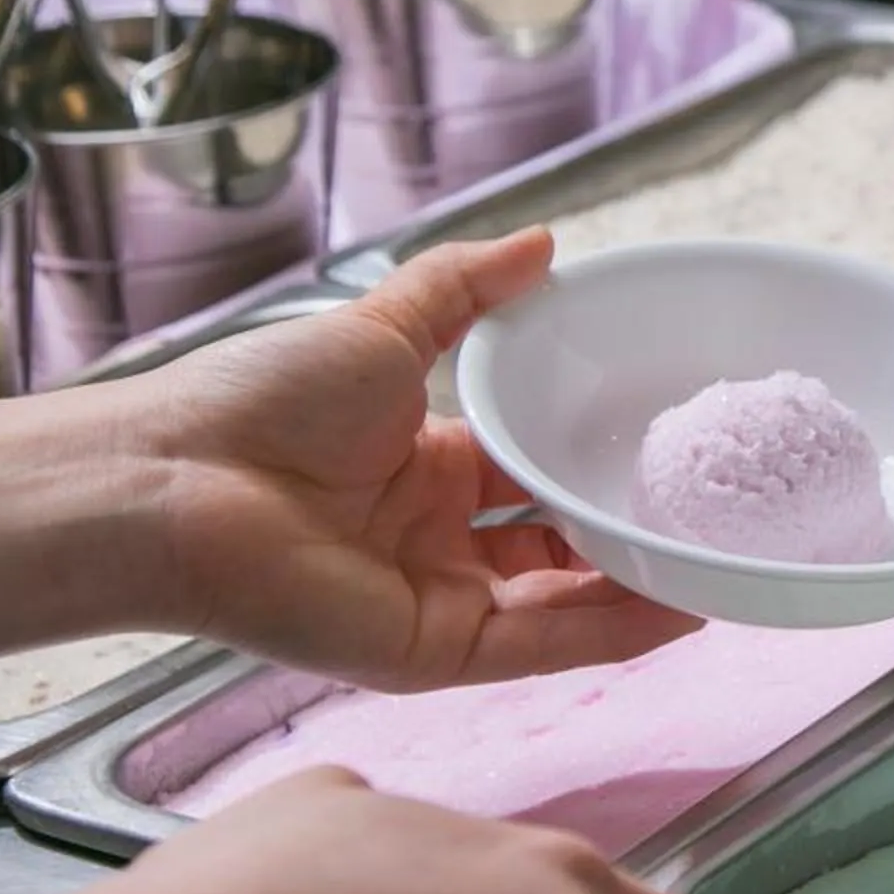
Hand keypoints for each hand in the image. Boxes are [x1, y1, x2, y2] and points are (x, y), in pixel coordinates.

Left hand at [138, 229, 700, 692]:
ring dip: (638, 587)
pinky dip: (612, 632)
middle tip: (708, 511)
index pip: (531, 472)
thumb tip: (545, 244)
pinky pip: (543, 645)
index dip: (593, 464)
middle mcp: (435, 537)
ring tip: (717, 565)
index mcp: (423, 464)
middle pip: (556, 541)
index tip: (664, 448)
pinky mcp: (436, 649)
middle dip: (627, 531)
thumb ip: (464, 289)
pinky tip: (678, 611)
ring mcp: (439, 598)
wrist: (175, 485)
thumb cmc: (255, 403)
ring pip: (565, 601)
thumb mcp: (380, 327)